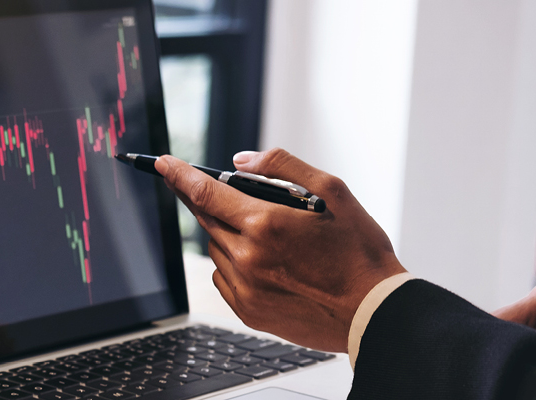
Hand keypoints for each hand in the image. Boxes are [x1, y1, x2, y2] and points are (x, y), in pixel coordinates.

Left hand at [155, 148, 406, 351]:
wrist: (373, 311)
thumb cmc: (358, 251)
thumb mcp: (331, 191)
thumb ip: (281, 167)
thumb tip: (240, 163)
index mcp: (265, 224)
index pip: (205, 193)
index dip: (179, 176)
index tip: (162, 164)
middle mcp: (248, 257)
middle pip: (205, 219)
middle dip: (201, 200)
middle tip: (204, 189)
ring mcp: (245, 287)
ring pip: (215, 248)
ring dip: (226, 232)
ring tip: (265, 233)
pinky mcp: (248, 311)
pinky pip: (223, 277)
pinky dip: (233, 262)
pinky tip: (264, 261)